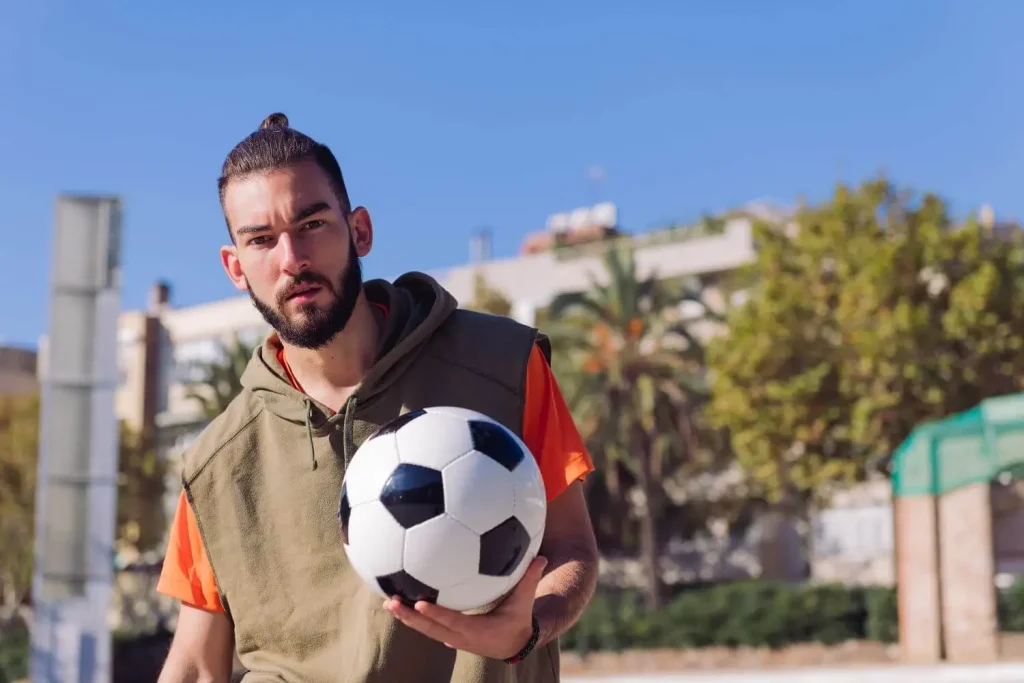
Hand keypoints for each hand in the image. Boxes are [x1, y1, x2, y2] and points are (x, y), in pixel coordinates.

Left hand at [383, 556, 547, 659]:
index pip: (453, 622)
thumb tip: (540, 557)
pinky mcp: (447, 634)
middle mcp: (461, 637)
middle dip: (410, 617)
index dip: (436, 614)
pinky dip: (412, 616)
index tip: (419, 604)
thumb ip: (529, 579)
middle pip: (431, 629)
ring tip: (389, 602)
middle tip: (392, 603)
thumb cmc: (518, 617)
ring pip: (425, 629)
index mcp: (478, 631)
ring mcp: (452, 638)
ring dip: (406, 617)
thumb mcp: (524, 601)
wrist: (512, 643)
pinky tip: (398, 600)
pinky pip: (427, 625)